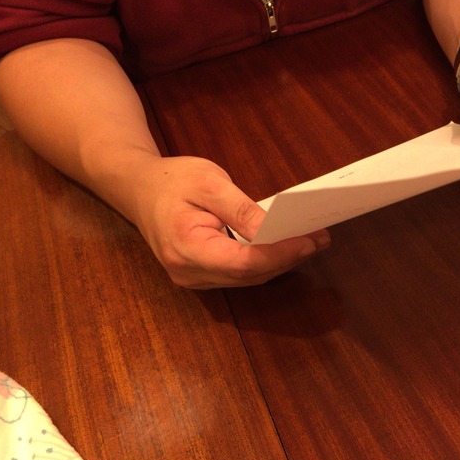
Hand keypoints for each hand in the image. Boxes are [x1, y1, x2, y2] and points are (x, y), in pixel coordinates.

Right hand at [131, 156, 329, 288]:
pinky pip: (241, 274)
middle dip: (287, 257)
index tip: (309, 240)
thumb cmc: (171, 181)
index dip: (279, 254)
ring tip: (311, 241)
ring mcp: (195, 278)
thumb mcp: (208, 183)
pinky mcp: (203, 275)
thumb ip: (241, 210)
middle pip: (249, 275)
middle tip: (321, 237)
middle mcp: (190, 273)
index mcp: (186, 248)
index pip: (242, 263)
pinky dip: (266, 261)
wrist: (138, 189)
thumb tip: (273, 230)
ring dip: (281, 261)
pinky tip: (286, 246)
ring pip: (248, 278)